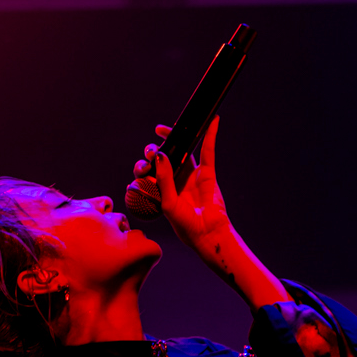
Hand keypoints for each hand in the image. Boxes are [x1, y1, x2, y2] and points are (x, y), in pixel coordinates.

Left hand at [132, 117, 228, 252]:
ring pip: (183, 151)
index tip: (144, 159)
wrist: (207, 234)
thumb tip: (160, 155)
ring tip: (166, 128)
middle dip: (155, 150)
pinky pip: (208, 151)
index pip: (152, 170)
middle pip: (165, 157)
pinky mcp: (207, 174)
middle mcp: (176, 180)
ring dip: (176, 137)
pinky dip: (210, 135)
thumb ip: (164, 179)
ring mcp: (192, 175)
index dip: (146, 162)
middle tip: (151, 150)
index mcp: (162, 189)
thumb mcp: (168, 203)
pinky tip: (212, 121)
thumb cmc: (185, 225)